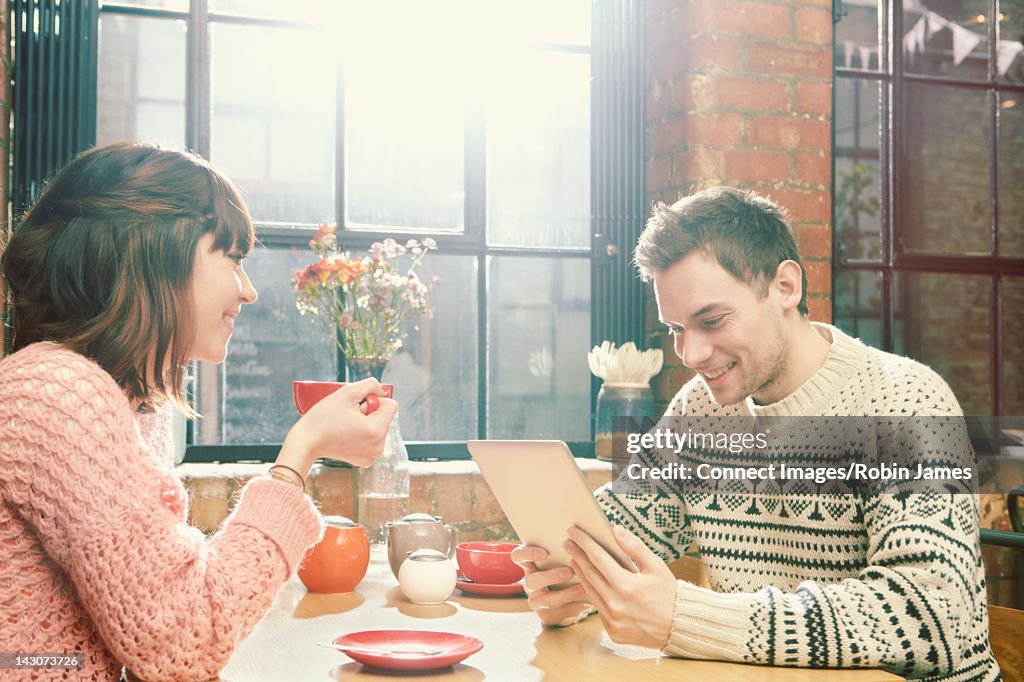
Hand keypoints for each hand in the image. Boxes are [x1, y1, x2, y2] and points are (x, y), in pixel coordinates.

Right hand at [279, 378, 396, 471]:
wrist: (305, 442)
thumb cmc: (323, 417)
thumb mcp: (347, 392)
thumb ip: (371, 385)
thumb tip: (384, 390)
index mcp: (377, 431)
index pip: (391, 405)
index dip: (373, 400)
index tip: (356, 406)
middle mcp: (378, 447)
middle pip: (384, 417)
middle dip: (369, 412)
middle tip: (348, 416)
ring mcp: (372, 456)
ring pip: (378, 427)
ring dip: (365, 422)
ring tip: (345, 425)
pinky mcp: (365, 460)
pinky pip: (371, 439)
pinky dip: (361, 434)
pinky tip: (345, 434)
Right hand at [511, 545, 592, 626]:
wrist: (565, 600)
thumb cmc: (564, 569)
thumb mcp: (560, 558)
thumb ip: (564, 549)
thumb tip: (580, 536)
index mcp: (529, 564)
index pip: (518, 556)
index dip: (528, 554)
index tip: (545, 553)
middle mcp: (530, 583)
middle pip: (532, 580)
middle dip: (551, 576)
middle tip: (569, 572)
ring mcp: (536, 601)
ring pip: (546, 600)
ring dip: (566, 593)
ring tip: (583, 588)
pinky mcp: (546, 616)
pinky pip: (558, 614)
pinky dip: (574, 608)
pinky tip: (587, 603)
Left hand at [564, 525, 675, 648]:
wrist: (680, 627)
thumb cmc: (669, 593)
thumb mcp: (656, 566)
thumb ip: (634, 547)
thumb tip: (615, 530)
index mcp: (626, 586)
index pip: (598, 558)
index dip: (584, 543)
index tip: (573, 531)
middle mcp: (615, 605)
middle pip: (589, 574)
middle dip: (577, 555)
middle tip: (568, 542)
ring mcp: (612, 621)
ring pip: (590, 592)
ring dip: (581, 574)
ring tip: (574, 559)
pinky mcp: (613, 631)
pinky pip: (598, 608)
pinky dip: (592, 593)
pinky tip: (589, 582)